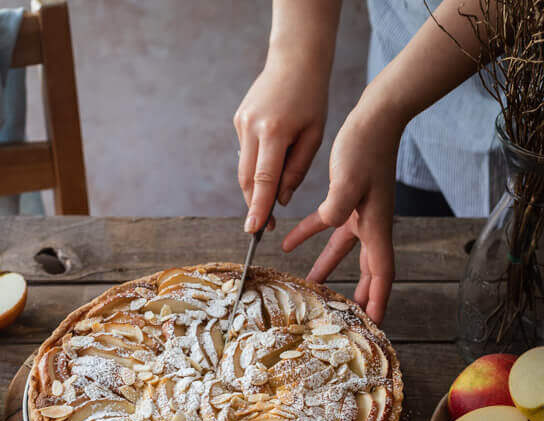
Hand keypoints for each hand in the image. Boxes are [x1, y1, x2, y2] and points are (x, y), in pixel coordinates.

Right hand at [234, 50, 329, 233]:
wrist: (295, 59)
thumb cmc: (312, 99)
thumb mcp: (314, 136)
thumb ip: (296, 170)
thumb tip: (280, 200)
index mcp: (275, 132)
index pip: (264, 180)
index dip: (259, 208)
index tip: (254, 229)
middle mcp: (252, 128)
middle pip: (247, 179)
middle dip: (254, 205)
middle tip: (263, 227)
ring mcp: (241, 123)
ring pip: (244, 169)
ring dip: (254, 190)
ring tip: (268, 204)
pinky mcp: (238, 120)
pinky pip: (246, 153)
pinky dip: (255, 167)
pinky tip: (270, 164)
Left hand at [282, 93, 403, 324]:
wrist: (374, 119)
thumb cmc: (365, 147)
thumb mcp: (348, 179)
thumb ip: (337, 206)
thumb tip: (329, 222)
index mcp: (376, 226)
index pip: (382, 273)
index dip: (379, 299)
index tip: (376, 322)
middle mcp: (372, 224)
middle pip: (369, 268)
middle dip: (362, 293)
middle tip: (353, 316)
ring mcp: (360, 213)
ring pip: (344, 249)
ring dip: (329, 268)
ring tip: (314, 286)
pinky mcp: (347, 200)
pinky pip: (327, 224)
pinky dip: (309, 235)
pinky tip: (288, 243)